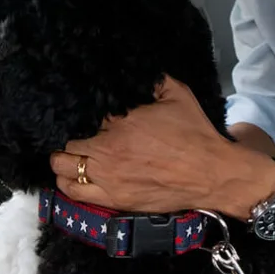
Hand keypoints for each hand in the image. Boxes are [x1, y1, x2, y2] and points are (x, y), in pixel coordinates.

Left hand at [49, 75, 274, 215]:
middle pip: (66, 148)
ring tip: (70, 160)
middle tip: (76, 140)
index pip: (84, 121)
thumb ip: (154, 80)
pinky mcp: (115, 201)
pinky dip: (70, 186)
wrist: (210, 173)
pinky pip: (77, 195)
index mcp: (117, 127)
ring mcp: (108, 180)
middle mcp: (106, 154)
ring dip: (64, 165)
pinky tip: (74, 180)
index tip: (90, 120)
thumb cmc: (194, 133)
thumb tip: (142, 72)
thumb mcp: (177, 94)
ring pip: (64, 174)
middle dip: (68, 142)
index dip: (86, 120)